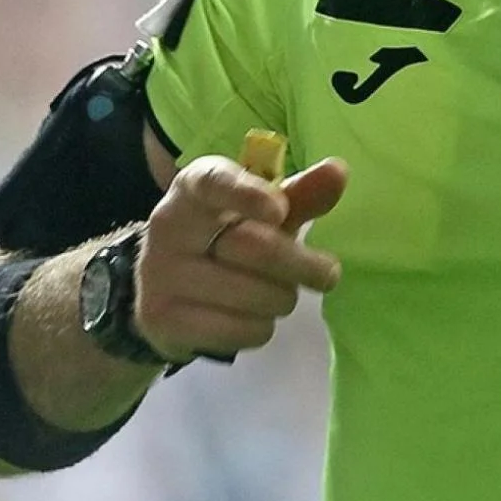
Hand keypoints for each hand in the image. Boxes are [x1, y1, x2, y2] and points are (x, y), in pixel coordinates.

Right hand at [135, 156, 347, 361]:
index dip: (247, 195)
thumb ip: (300, 195)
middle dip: (302, 265)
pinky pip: (240, 330)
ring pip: (253, 296)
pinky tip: (252, 317)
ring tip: (277, 294)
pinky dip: (261, 328)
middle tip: (327, 274)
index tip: (279, 210)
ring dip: (282, 300)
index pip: (214, 182)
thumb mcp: (260, 213)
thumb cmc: (227, 239)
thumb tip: (338, 171)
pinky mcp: (164, 320)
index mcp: (194, 188)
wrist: (164, 290)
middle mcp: (169, 225)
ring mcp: (161, 275)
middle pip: (256, 248)